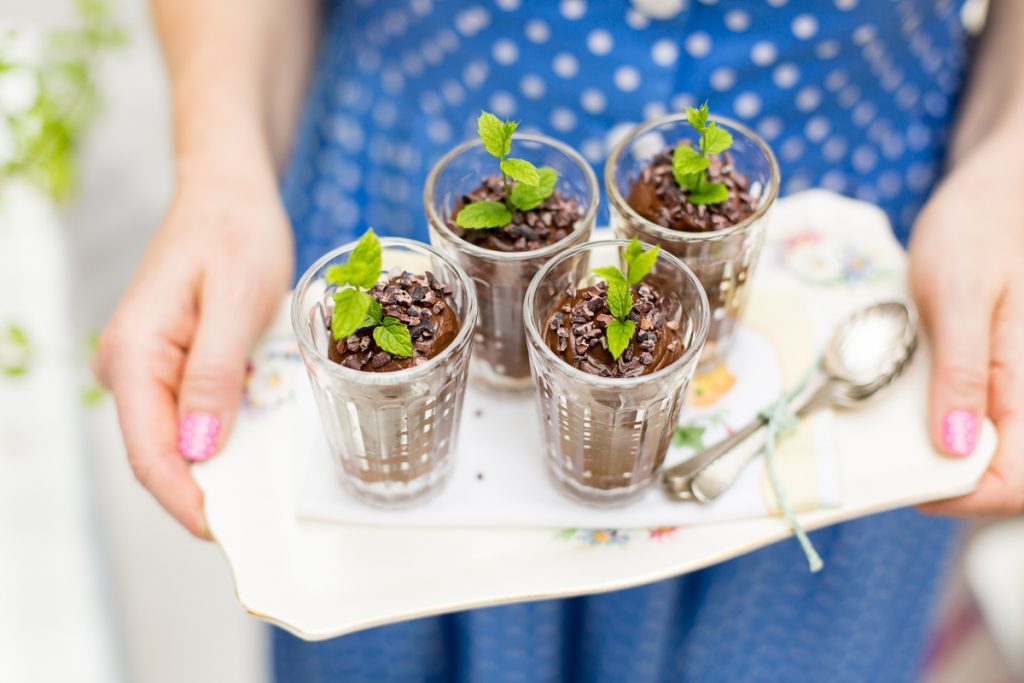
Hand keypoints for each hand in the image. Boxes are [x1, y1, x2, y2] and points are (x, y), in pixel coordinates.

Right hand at [94, 171, 293, 536]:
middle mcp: (130, 367)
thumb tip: (197, 449)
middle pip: (163, 454)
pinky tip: (262, 443)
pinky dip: (227, 432)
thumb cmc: (234, 232)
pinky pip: (195, 414)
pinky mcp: (172, 364)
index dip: (188, 501)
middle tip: (262, 521)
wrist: (229, 194)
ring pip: (181, 439)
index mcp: (134, 354)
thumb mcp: (234, 300)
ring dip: (222, 464)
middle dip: (209, 491)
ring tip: (269, 490)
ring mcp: (148, 367)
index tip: (230, 534)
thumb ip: (212, 374)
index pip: (151, 453)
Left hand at [910, 129, 1023, 515]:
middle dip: (951, 480)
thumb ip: (962, 370)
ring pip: (999, 452)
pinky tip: (919, 407)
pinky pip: (990, 420)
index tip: (908, 483)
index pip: (1017, 480)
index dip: (963, 497)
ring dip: (949, 457)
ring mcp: (1023, 384)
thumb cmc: (979, 229)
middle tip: (894, 457)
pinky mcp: (1008, 375)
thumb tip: (954, 446)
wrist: (999, 191)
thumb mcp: (956, 294)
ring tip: (901, 433)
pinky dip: (951, 426)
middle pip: (1011, 476)